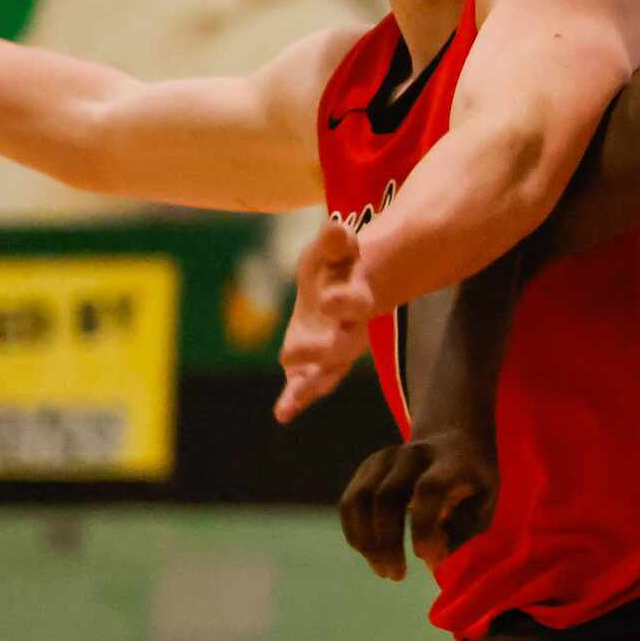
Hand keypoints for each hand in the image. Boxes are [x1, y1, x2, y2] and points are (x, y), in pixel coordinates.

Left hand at [274, 216, 376, 422]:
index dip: (341, 301)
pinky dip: (296, 399)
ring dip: (309, 387)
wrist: (348, 289)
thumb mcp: (333, 247)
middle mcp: (351, 331)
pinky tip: (282, 414)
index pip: (353, 302)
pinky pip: (308, 384)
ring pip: (328, 373)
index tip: (325, 300)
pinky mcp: (317, 364)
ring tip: (288, 405)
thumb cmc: (338, 266)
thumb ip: (335, 240)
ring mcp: (335, 352)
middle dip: (320, 352)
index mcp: (357, 298)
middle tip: (291, 355)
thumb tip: (336, 226)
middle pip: (341, 347)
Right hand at [338, 433, 498, 580]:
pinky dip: (355, 532)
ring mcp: (387, 457)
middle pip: (387, 497)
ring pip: (361, 499)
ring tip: (382, 570)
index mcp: (451, 461)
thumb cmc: (472, 483)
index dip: (424, 528)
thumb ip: (461, 531)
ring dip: (366, 542)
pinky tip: (369, 553)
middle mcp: (415, 454)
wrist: (453, 438)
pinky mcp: (368, 466)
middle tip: (396, 575)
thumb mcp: (483, 505)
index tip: (427, 559)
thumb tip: (431, 559)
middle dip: (388, 543)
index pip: (429, 490)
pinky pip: (350, 502)